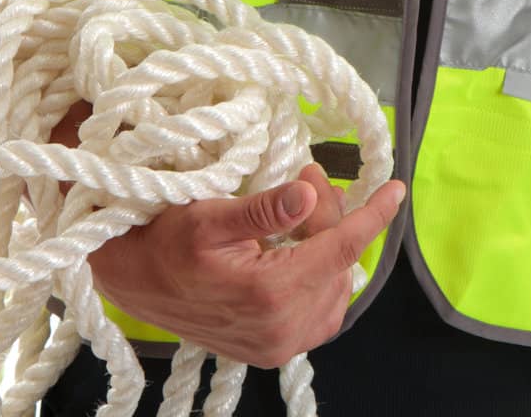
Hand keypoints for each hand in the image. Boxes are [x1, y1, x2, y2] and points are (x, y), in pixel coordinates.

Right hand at [87, 161, 405, 366]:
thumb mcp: (210, 214)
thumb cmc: (167, 240)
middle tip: (306, 178)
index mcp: (270, 292)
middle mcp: (282, 327)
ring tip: (300, 213)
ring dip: (327, 246)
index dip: (373, 215)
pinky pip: (321, 314)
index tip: (397, 189)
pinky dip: (322, 278)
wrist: (134, 281)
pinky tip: (302, 251)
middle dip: (332, 216)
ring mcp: (278, 345)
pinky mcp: (272, 351)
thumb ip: (264, 208)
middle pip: (338, 260)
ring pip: (334, 287)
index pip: (342, 247)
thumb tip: (309, 193)